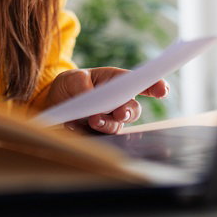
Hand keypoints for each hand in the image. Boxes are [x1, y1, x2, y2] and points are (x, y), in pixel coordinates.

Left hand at [45, 67, 169, 134]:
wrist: (53, 104)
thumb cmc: (69, 86)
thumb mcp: (71, 79)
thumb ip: (82, 83)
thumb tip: (90, 94)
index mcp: (115, 81)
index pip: (138, 82)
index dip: (154, 86)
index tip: (163, 91)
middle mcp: (117, 101)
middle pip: (132, 108)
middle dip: (128, 111)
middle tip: (119, 113)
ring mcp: (110, 119)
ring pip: (118, 125)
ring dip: (107, 123)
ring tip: (92, 120)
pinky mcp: (100, 134)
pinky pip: (103, 138)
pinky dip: (92, 133)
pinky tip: (77, 127)